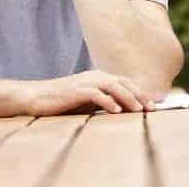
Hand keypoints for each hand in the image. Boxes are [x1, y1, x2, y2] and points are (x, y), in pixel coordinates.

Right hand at [25, 70, 151, 115]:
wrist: (34, 97)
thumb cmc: (61, 102)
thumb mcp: (86, 102)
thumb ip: (103, 102)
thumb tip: (125, 111)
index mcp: (97, 77)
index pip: (125, 82)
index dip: (141, 92)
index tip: (155, 106)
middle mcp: (93, 76)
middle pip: (123, 82)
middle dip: (140, 95)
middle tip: (153, 109)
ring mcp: (83, 82)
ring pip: (112, 85)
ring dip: (128, 97)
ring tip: (139, 110)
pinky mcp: (74, 91)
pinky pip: (95, 94)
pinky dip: (108, 101)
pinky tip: (117, 111)